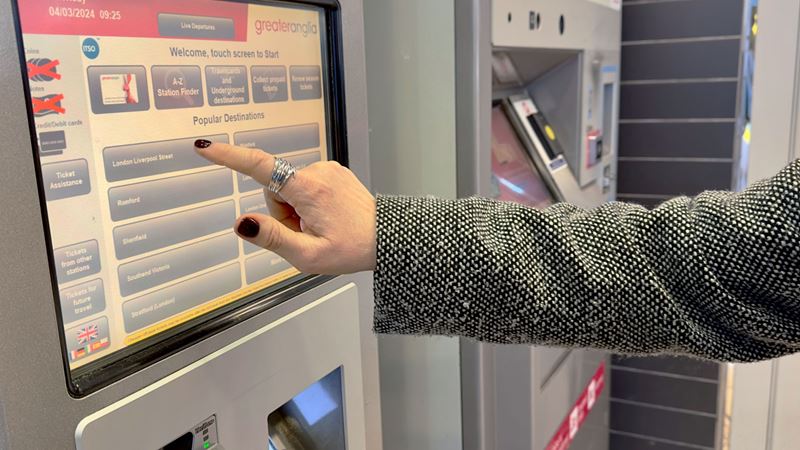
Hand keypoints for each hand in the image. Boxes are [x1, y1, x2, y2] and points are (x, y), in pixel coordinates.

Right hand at [195, 140, 376, 274]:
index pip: (260, 168)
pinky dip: (308, 203)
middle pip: (274, 189)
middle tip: (305, 235)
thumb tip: (242, 223)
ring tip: (319, 228)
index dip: (229, 158)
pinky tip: (327, 218)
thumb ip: (272, 238)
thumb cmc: (351, 249)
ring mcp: (328, 169)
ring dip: (295, 210)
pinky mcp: (333, 172)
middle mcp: (317, 171)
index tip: (205, 147)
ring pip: (289, 189)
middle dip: (281, 213)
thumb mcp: (307, 256)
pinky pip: (305, 186)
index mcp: (308, 189)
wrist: (388, 238)